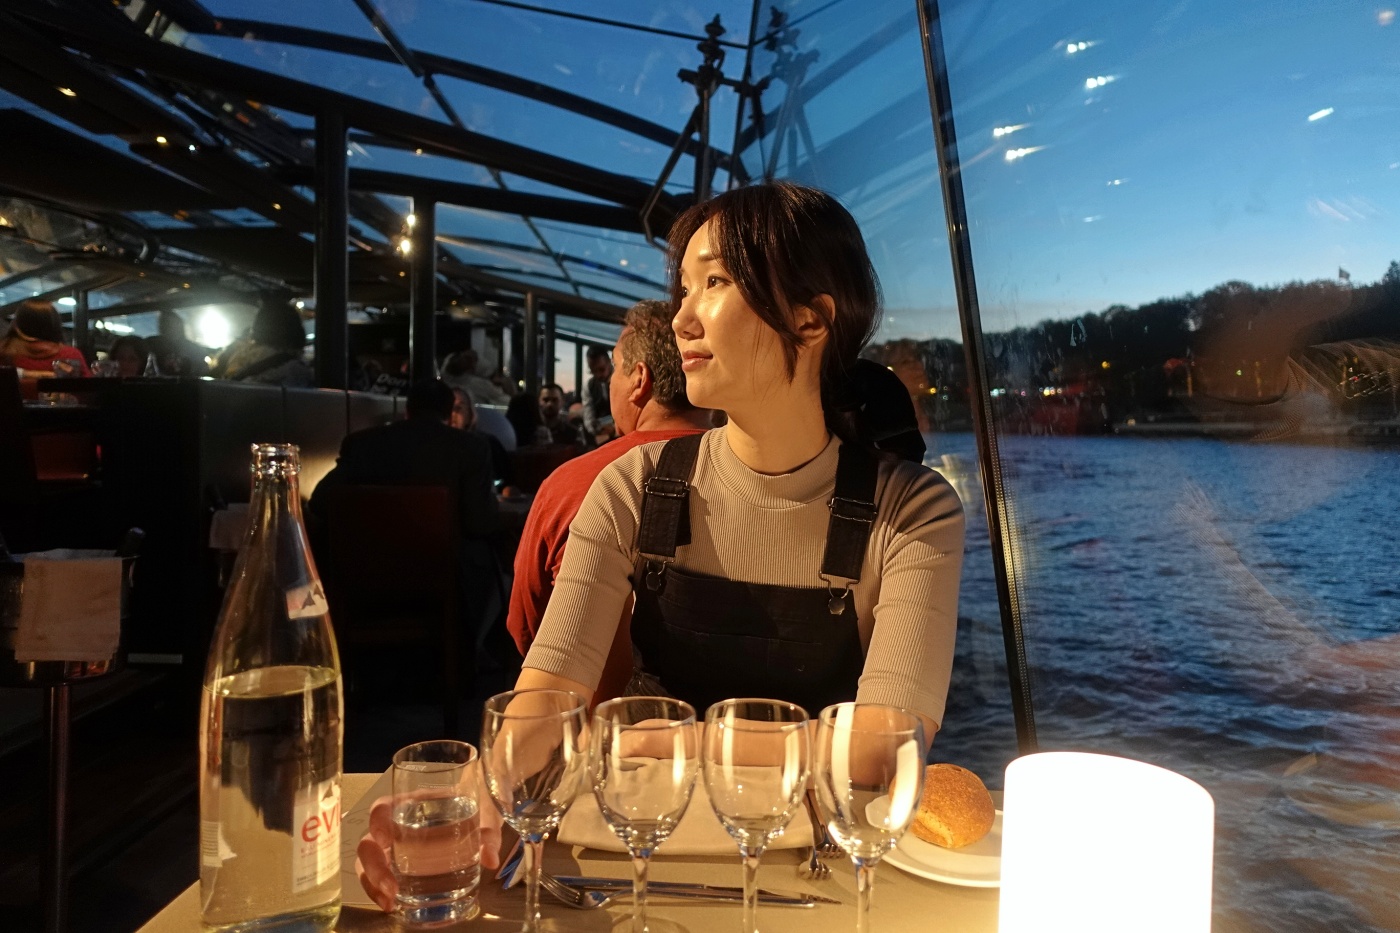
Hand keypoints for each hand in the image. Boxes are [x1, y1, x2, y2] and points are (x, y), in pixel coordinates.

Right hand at [355, 765, 504, 912]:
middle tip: (391, 887)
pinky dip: (380, 892)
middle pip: (369, 842)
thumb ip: (487, 833)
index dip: (378, 822)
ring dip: (373, 884)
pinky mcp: (398, 867)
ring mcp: (394, 848)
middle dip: (374, 867)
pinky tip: (392, 905)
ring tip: (390, 902)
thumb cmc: (475, 808)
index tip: (385, 839)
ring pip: (368, 864)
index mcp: (413, 804)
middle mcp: (396, 826)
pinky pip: (379, 878)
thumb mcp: (484, 816)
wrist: (480, 817)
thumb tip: (490, 858)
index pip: (383, 808)